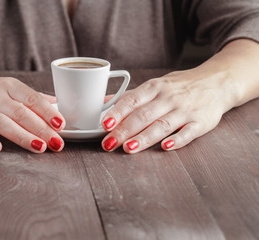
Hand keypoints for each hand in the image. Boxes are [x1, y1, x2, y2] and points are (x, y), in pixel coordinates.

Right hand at [0, 72, 65, 152]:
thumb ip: (30, 96)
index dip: (47, 112)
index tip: (61, 124)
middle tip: (56, 143)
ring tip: (39, 147)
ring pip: (3, 123)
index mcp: (8, 86)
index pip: (32, 98)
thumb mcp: (5, 86)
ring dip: (22, 136)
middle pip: (21, 113)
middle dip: (41, 129)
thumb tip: (56, 103)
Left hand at [100, 67, 236, 152]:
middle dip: (124, 130)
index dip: (117, 112)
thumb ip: (131, 96)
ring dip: (145, 137)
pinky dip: (178, 140)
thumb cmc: (179, 86)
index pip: (132, 100)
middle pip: (143, 115)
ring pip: (162, 125)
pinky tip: (166, 146)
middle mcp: (168, 98)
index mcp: (154, 88)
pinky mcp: (201, 122)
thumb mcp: (155, 85)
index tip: (105, 123)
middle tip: (109, 143)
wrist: (217, 82)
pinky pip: (189, 132)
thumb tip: (104, 101)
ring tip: (129, 148)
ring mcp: (185, 110)